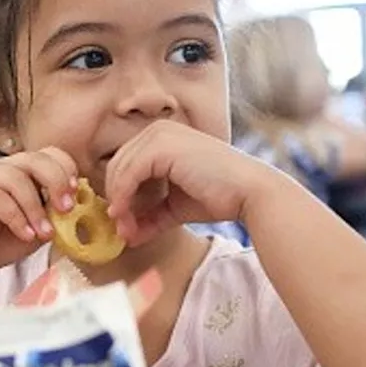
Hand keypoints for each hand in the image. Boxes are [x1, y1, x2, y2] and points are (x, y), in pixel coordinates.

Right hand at [0, 147, 78, 282]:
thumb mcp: (35, 229)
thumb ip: (54, 217)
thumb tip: (80, 207)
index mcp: (21, 172)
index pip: (49, 155)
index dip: (65, 170)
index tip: (76, 195)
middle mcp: (2, 168)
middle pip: (35, 159)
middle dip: (56, 182)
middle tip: (66, 209)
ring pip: (17, 179)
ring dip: (35, 208)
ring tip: (44, 233)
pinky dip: (17, 217)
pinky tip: (24, 235)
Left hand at [104, 121, 277, 246]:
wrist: (249, 193)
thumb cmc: (218, 197)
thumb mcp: (174, 207)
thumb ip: (150, 216)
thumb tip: (127, 235)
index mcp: (161, 138)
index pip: (124, 165)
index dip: (119, 196)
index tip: (123, 225)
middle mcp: (157, 130)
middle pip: (116, 167)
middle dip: (116, 201)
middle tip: (122, 231)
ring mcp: (159, 135)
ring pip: (118, 170)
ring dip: (118, 204)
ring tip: (127, 230)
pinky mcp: (161, 146)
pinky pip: (127, 174)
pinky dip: (123, 199)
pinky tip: (129, 220)